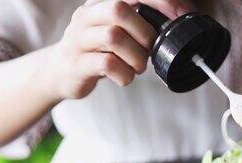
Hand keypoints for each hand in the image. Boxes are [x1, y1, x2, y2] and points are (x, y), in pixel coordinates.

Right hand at [45, 0, 189, 99]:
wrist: (60, 71)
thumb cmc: (98, 49)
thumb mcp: (118, 29)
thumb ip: (140, 21)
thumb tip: (178, 22)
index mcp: (101, 3)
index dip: (160, 1)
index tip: (181, 15)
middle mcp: (87, 16)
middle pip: (119, 9)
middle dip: (144, 32)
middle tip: (150, 50)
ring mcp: (78, 38)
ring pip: (113, 36)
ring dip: (136, 57)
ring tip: (137, 67)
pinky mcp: (76, 63)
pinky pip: (106, 64)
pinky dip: (124, 74)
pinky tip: (125, 77)